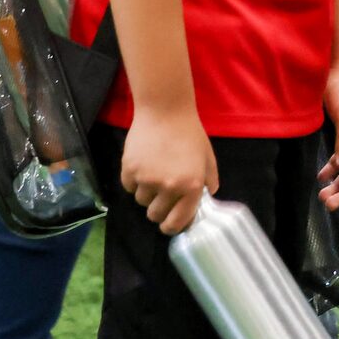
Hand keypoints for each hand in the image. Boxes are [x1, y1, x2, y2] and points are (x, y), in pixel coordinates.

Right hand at [121, 106, 216, 234]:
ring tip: (155, 171)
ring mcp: (147, 179)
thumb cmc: (190, 133)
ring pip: (141, 201)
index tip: (169, 223)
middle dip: (158, 209)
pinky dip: (134, 181)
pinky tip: (143, 164)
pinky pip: (129, 187)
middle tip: (162, 194)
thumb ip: (209, 181)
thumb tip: (208, 197)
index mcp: (192, 186)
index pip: (177, 223)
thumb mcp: (207, 157)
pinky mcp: (129, 171)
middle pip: (155, 215)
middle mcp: (169, 187)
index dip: (172, 226)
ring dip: (147, 192)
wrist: (165, 111)